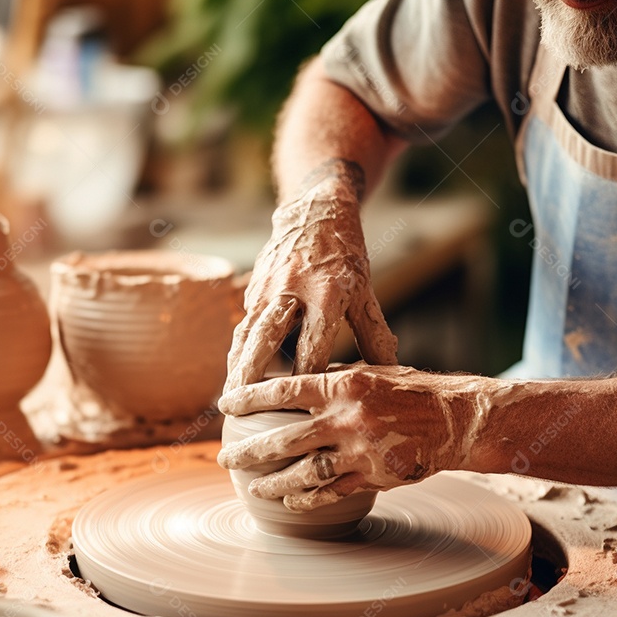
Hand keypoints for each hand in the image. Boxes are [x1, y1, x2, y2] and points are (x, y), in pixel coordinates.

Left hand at [218, 363, 491, 511]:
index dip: (249, 398)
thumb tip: (288, 383)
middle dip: (249, 452)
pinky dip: (306, 499)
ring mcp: (359, 451)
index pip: (283, 391)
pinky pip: (331, 492)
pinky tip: (288, 503)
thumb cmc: (407, 390)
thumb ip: (329, 380)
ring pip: (303, 473)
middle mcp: (347, 418)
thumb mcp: (367, 372)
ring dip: (272, 483)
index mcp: (343, 385)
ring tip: (252, 488)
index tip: (225, 405)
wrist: (453, 421)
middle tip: (225, 459)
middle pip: (284, 439)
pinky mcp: (372, 476)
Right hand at [224, 161, 397, 391]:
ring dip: (237, 365)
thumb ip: (374, 333)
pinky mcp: (254, 287)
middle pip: (267, 337)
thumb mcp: (364, 290)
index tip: (303, 404)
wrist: (315, 212)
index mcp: (327, 292)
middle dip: (254, 372)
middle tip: (245, 403)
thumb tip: (386, 373)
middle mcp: (293, 289)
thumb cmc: (345, 255)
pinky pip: (243, 324)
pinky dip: (237, 351)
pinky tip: (234, 377)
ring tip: (230, 398)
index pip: (313, 343)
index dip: (307, 376)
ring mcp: (268, 287)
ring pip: (247, 332)